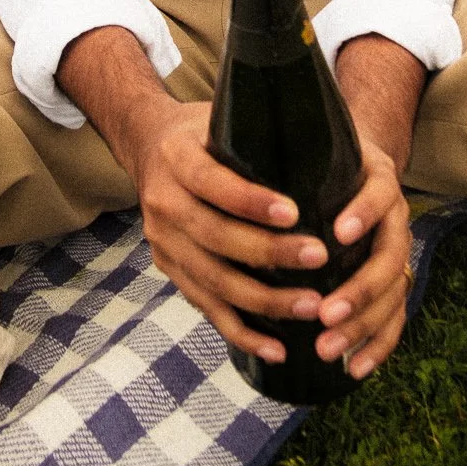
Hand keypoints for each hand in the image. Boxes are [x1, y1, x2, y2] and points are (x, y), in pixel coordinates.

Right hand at [123, 98, 340, 366]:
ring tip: (310, 306)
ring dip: (264, 300)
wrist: (148, 146)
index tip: (294, 212)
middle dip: (269, 253)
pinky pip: (206, 307)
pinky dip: (242, 331)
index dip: (250, 200)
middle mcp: (162, 202)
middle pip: (215, 236)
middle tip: (318, 258)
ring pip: (213, 280)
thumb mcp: (219, 116)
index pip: (212, 182)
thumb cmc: (202, 132)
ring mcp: (162, 241)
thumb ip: (254, 130)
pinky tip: (277, 349)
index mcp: (176, 158)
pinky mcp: (169, 269)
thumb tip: (318, 131)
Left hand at [310, 134, 411, 380]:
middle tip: (325, 312)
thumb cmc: (324, 159)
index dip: (363, 213)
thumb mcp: (314, 148)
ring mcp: (396, 251)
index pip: (378, 195)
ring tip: (327, 345)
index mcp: (377, 181)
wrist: (358, 165)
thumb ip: (288, 156)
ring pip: (393, 293)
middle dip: (359, 290)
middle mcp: (395, 218)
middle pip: (388, 257)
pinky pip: (394, 318)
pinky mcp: (392, 280)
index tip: (338, 232)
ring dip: (362, 324)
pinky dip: (377, 346)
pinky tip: (354, 369)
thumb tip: (236, 164)